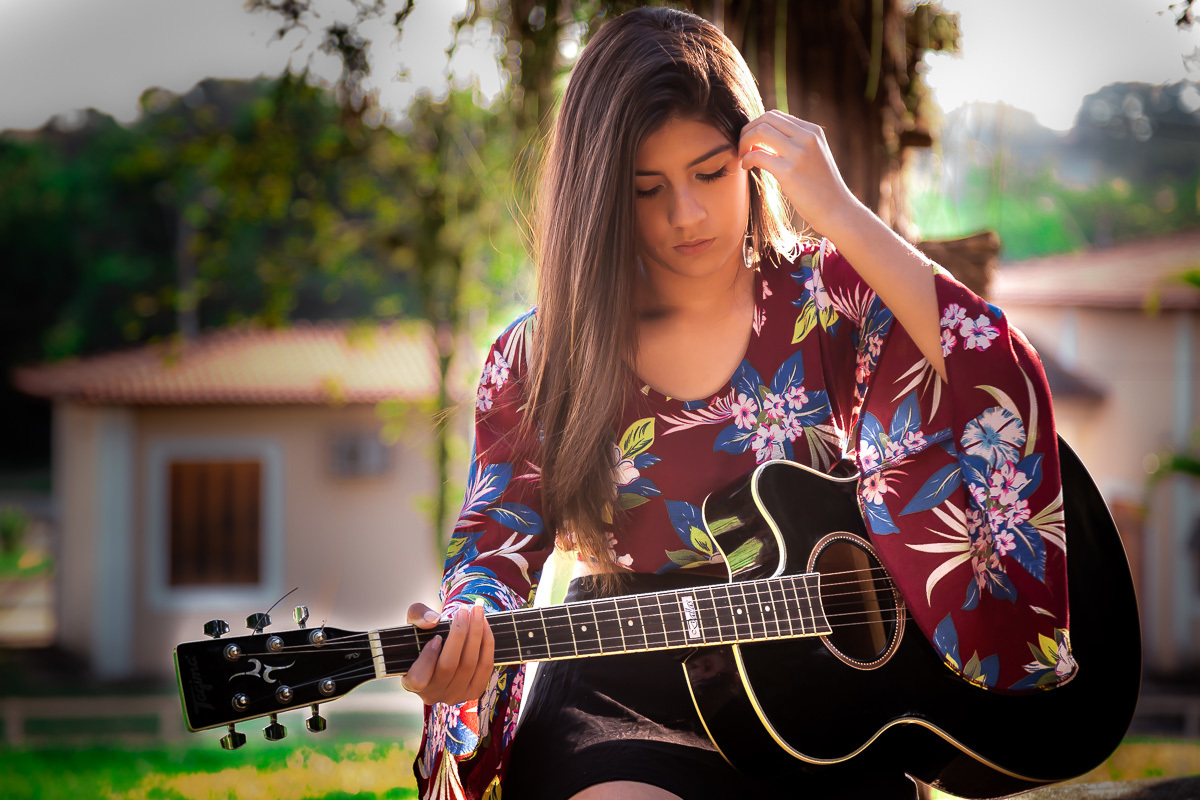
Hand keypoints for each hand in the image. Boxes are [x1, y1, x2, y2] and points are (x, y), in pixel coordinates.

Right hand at [400, 600, 494, 706]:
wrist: (443, 650)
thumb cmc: (424, 636)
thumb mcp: (414, 622)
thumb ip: (418, 616)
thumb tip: (432, 620)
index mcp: (412, 683)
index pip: (419, 677)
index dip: (429, 657)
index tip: (436, 636)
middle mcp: (433, 694)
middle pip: (449, 666)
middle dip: (459, 634)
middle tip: (463, 610)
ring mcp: (455, 695)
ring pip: (469, 665)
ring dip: (476, 634)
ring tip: (477, 612)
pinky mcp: (474, 691)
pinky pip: (485, 667)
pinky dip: (487, 644)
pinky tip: (485, 626)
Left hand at [738, 110, 861, 234]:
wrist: (836, 210)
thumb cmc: (820, 187)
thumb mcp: (813, 156)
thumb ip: (794, 144)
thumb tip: (762, 139)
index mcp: (813, 131)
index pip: (776, 115)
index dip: (758, 125)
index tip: (751, 140)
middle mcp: (807, 137)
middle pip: (766, 118)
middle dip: (748, 129)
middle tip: (742, 146)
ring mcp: (799, 154)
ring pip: (760, 131)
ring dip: (744, 142)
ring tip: (742, 156)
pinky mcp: (789, 172)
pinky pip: (758, 155)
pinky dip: (746, 159)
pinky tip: (746, 167)